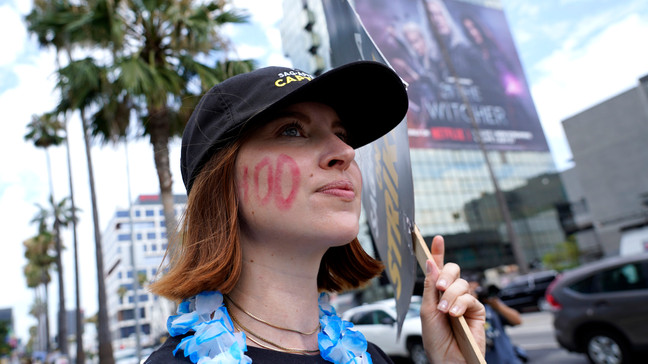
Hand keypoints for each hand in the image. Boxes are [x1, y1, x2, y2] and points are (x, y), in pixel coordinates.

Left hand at [420, 235, 485, 362]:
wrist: (448, 360)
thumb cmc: (435, 339)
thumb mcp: (427, 310)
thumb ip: (430, 286)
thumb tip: (430, 263)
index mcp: (436, 293)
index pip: (436, 269)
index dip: (437, 253)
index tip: (437, 238)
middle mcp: (451, 294)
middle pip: (452, 270)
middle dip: (446, 275)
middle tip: (440, 287)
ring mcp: (464, 302)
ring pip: (461, 284)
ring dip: (451, 296)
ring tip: (445, 312)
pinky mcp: (477, 311)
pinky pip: (471, 298)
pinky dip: (461, 304)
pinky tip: (455, 315)